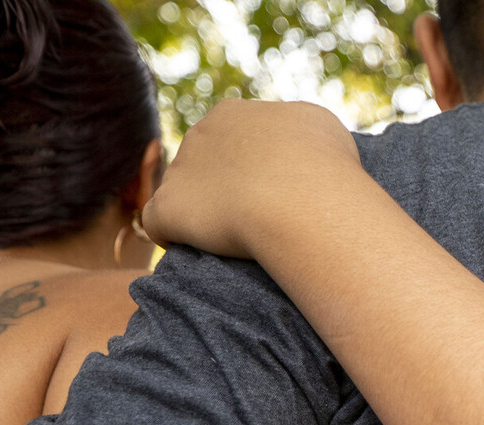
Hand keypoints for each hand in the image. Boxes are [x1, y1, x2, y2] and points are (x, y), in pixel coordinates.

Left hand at [142, 99, 365, 260]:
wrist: (300, 200)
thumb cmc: (323, 166)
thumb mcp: (322, 128)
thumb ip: (300, 129)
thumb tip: (298, 143)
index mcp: (233, 114)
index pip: (232, 140)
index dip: (251, 169)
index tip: (274, 193)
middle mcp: (198, 134)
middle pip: (203, 165)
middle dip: (223, 188)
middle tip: (256, 219)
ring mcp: (178, 171)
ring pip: (183, 194)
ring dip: (201, 214)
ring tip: (233, 241)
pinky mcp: (165, 210)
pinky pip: (159, 225)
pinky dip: (175, 238)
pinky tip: (198, 251)